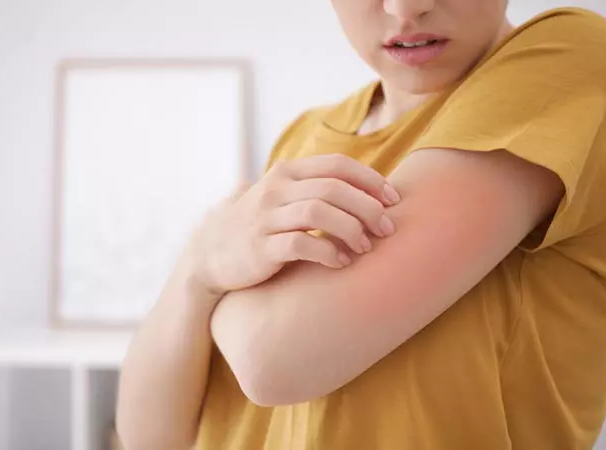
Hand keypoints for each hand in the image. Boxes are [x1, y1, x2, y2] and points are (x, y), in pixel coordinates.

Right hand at [185, 154, 399, 294]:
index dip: (371, 180)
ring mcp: (265, 218)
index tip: (393, 199)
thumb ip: (315, 189)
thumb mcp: (283, 197)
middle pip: (334, 188)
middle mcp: (276, 189)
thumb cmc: (259, 225)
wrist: (211, 254)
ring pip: (319, 213)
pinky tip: (341, 262)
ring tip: (365, 247)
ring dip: (351, 229)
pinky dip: (327, 253)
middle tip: (387, 229)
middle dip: (368, 208)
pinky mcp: (261, 247)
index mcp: (287, 172)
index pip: (338, 165)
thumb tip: (369, 191)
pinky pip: (300, 245)